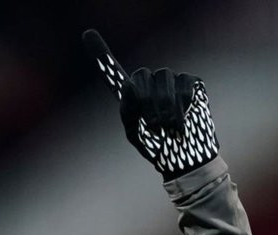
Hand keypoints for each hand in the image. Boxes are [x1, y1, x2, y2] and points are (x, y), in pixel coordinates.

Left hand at [83, 29, 218, 179]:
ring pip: (164, 76)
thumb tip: (128, 85)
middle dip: (147, 100)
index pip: (113, 72)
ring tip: (167, 126)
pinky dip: (182, 104)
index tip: (86, 33)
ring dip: (165, 104)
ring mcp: (171, 80)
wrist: (183, 158)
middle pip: (142, 74)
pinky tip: (182, 120)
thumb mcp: (135, 133)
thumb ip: (128, 110)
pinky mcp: (191, 82)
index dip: (101, 54)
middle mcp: (149, 84)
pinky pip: (183, 83)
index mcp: (131, 96)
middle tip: (153, 123)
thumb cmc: (157, 148)